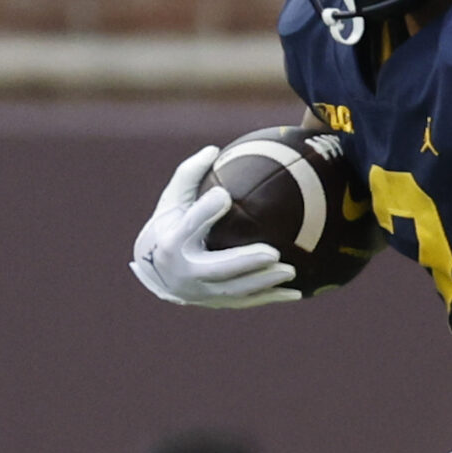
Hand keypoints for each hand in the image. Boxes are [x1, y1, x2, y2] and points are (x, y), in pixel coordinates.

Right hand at [130, 146, 299, 308]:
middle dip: (245, 262)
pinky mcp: (215, 303)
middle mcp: (184, 272)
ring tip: (290, 270)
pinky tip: (296, 293)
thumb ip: (189, 174)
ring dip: (263, 282)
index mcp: (171, 242)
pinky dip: (270, 299)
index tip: (224, 195)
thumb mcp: (172, 200)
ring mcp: (200, 293)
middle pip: (217, 269)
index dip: (205, 211)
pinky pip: (246, 302)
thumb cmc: (170, 225)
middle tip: (273, 253)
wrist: (155, 271)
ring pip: (234, 291)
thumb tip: (213, 149)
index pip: (188, 226)